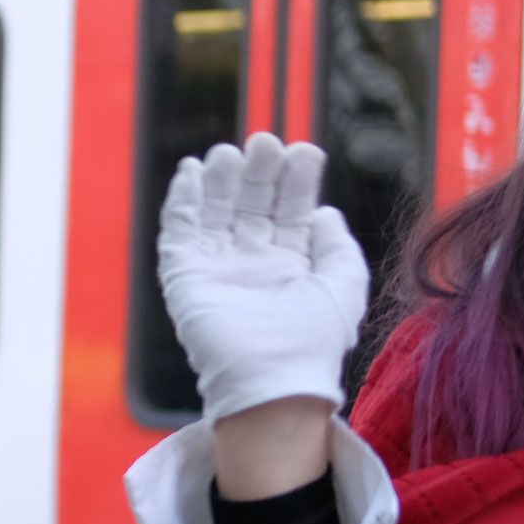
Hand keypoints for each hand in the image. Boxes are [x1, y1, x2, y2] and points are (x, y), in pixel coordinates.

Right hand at [157, 133, 370, 422]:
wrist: (272, 381)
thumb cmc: (313, 342)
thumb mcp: (344, 288)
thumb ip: (339, 247)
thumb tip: (323, 213)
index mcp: (290, 266)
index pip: (290, 211)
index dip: (296, 181)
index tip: (304, 152)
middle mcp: (252, 264)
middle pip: (251, 204)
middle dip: (258, 172)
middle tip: (266, 141)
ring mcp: (217, 269)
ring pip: (215, 211)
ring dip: (221, 179)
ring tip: (230, 152)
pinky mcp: (185, 277)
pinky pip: (179, 231)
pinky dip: (183, 201)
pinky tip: (193, 172)